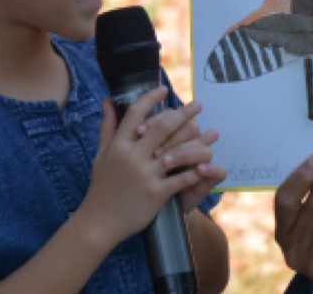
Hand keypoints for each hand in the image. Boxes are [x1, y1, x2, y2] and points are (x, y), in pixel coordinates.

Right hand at [79, 87, 214, 246]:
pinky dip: (195, 171)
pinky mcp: (155, 193)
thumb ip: (107, 127)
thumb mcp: (101, 154)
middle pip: (162, 128)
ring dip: (198, 141)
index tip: (164, 90)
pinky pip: (180, 179)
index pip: (136, 114)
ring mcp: (145, 175)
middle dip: (183, 114)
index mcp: (118, 145)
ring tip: (212, 133)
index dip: (151, 99)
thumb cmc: (101, 187)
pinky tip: (208, 164)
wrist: (99, 222)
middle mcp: (132, 156)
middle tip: (198, 105)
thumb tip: (108, 101)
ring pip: (176, 152)